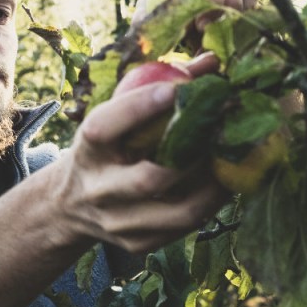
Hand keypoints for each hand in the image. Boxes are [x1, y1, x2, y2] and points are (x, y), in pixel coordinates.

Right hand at [52, 53, 226, 253]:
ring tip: (236, 160)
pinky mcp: (138, 244)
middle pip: (149, 179)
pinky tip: (226, 182)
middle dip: (194, 155)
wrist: (70, 204)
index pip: (104, 128)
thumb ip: (155, 83)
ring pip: (178, 212)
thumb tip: (211, 62)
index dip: (140, 106)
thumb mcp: (113, 115)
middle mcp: (98, 189)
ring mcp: (118, 222)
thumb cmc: (106, 147)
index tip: (179, 89)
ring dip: (216, 185)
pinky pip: (185, 228)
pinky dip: (212, 204)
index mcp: (86, 149)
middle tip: (224, 129)